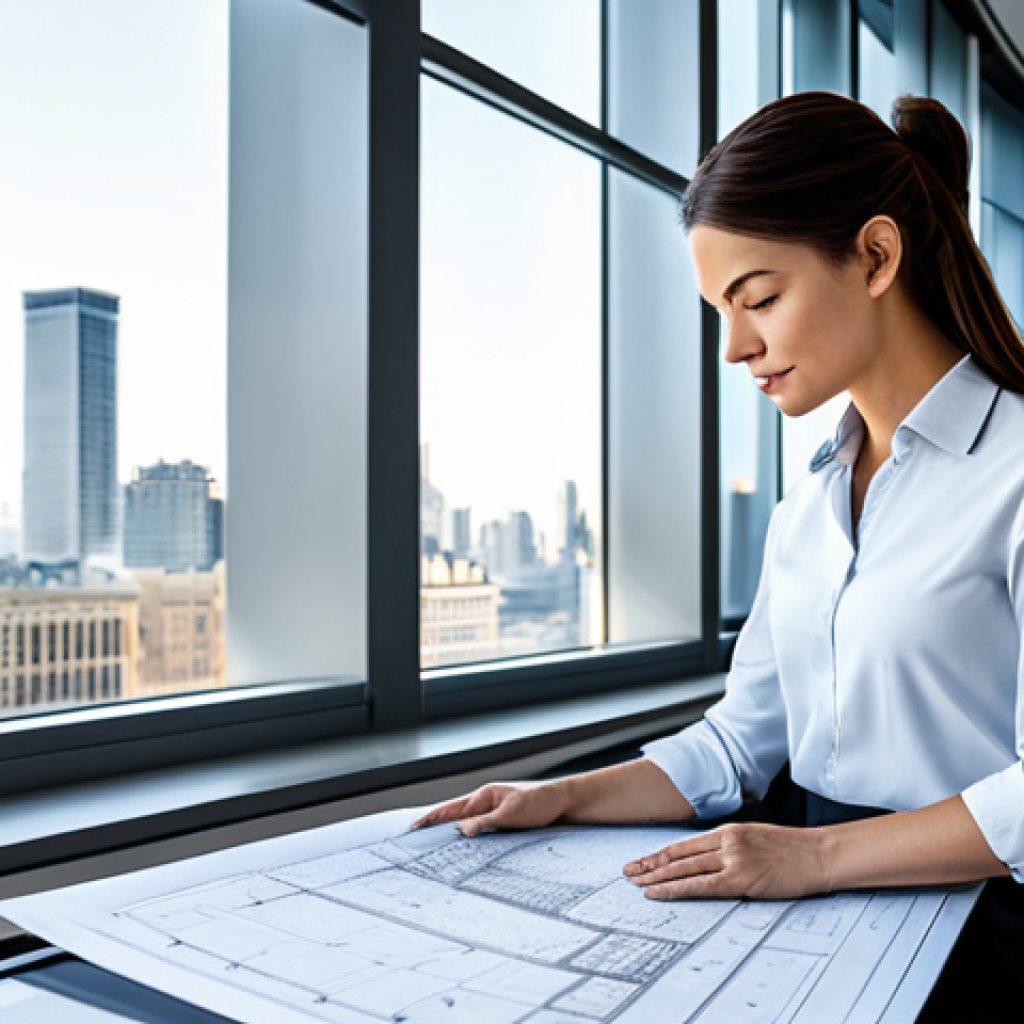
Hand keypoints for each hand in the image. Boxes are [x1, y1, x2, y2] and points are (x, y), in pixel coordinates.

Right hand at [410, 781, 570, 836]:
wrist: (564, 803)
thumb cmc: (541, 803)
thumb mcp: (512, 814)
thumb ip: (485, 823)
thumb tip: (460, 831)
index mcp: (484, 796)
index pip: (451, 808)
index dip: (430, 818)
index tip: (412, 828)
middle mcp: (486, 803)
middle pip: (453, 816)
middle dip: (434, 826)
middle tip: (413, 839)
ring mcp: (493, 812)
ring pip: (465, 824)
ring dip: (449, 833)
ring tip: (431, 846)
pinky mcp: (502, 823)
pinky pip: (478, 831)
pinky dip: (467, 837)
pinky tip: (462, 848)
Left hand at [623, 822, 830, 899]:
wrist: (820, 855)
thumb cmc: (793, 851)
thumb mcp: (757, 839)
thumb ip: (732, 847)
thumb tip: (712, 861)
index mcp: (729, 831)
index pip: (685, 844)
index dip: (661, 854)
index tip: (643, 860)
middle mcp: (726, 841)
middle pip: (678, 854)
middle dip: (650, 864)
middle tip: (628, 872)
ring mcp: (732, 858)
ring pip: (684, 868)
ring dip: (656, 876)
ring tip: (636, 883)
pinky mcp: (741, 878)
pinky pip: (700, 885)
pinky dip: (676, 888)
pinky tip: (658, 892)